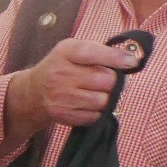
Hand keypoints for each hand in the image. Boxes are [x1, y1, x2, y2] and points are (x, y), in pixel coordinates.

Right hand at [4, 38, 138, 137]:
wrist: (34, 92)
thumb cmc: (61, 67)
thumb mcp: (73, 50)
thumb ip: (99, 50)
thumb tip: (131, 59)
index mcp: (65, 52)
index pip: (92, 53)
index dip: (115, 58)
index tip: (132, 62)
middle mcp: (60, 74)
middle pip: (105, 80)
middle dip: (112, 81)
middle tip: (107, 81)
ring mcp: (61, 96)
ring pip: (103, 100)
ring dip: (105, 98)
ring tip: (95, 92)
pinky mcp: (64, 114)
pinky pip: (95, 116)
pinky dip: (96, 111)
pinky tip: (87, 104)